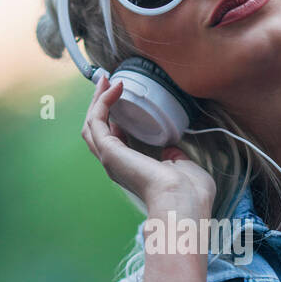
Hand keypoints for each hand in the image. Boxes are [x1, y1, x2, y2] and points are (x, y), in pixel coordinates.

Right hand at [81, 75, 215, 215]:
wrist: (183, 200)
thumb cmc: (189, 191)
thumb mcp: (182, 168)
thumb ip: (173, 158)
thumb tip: (170, 151)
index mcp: (132, 170)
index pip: (113, 142)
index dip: (114, 120)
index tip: (121, 99)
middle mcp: (116, 165)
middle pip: (96, 131)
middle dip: (99, 106)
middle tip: (106, 83)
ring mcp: (110, 158)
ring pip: (91, 125)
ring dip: (96, 101)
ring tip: (105, 81)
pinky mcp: (109, 150)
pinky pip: (98, 120)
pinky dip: (103, 102)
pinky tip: (114, 88)